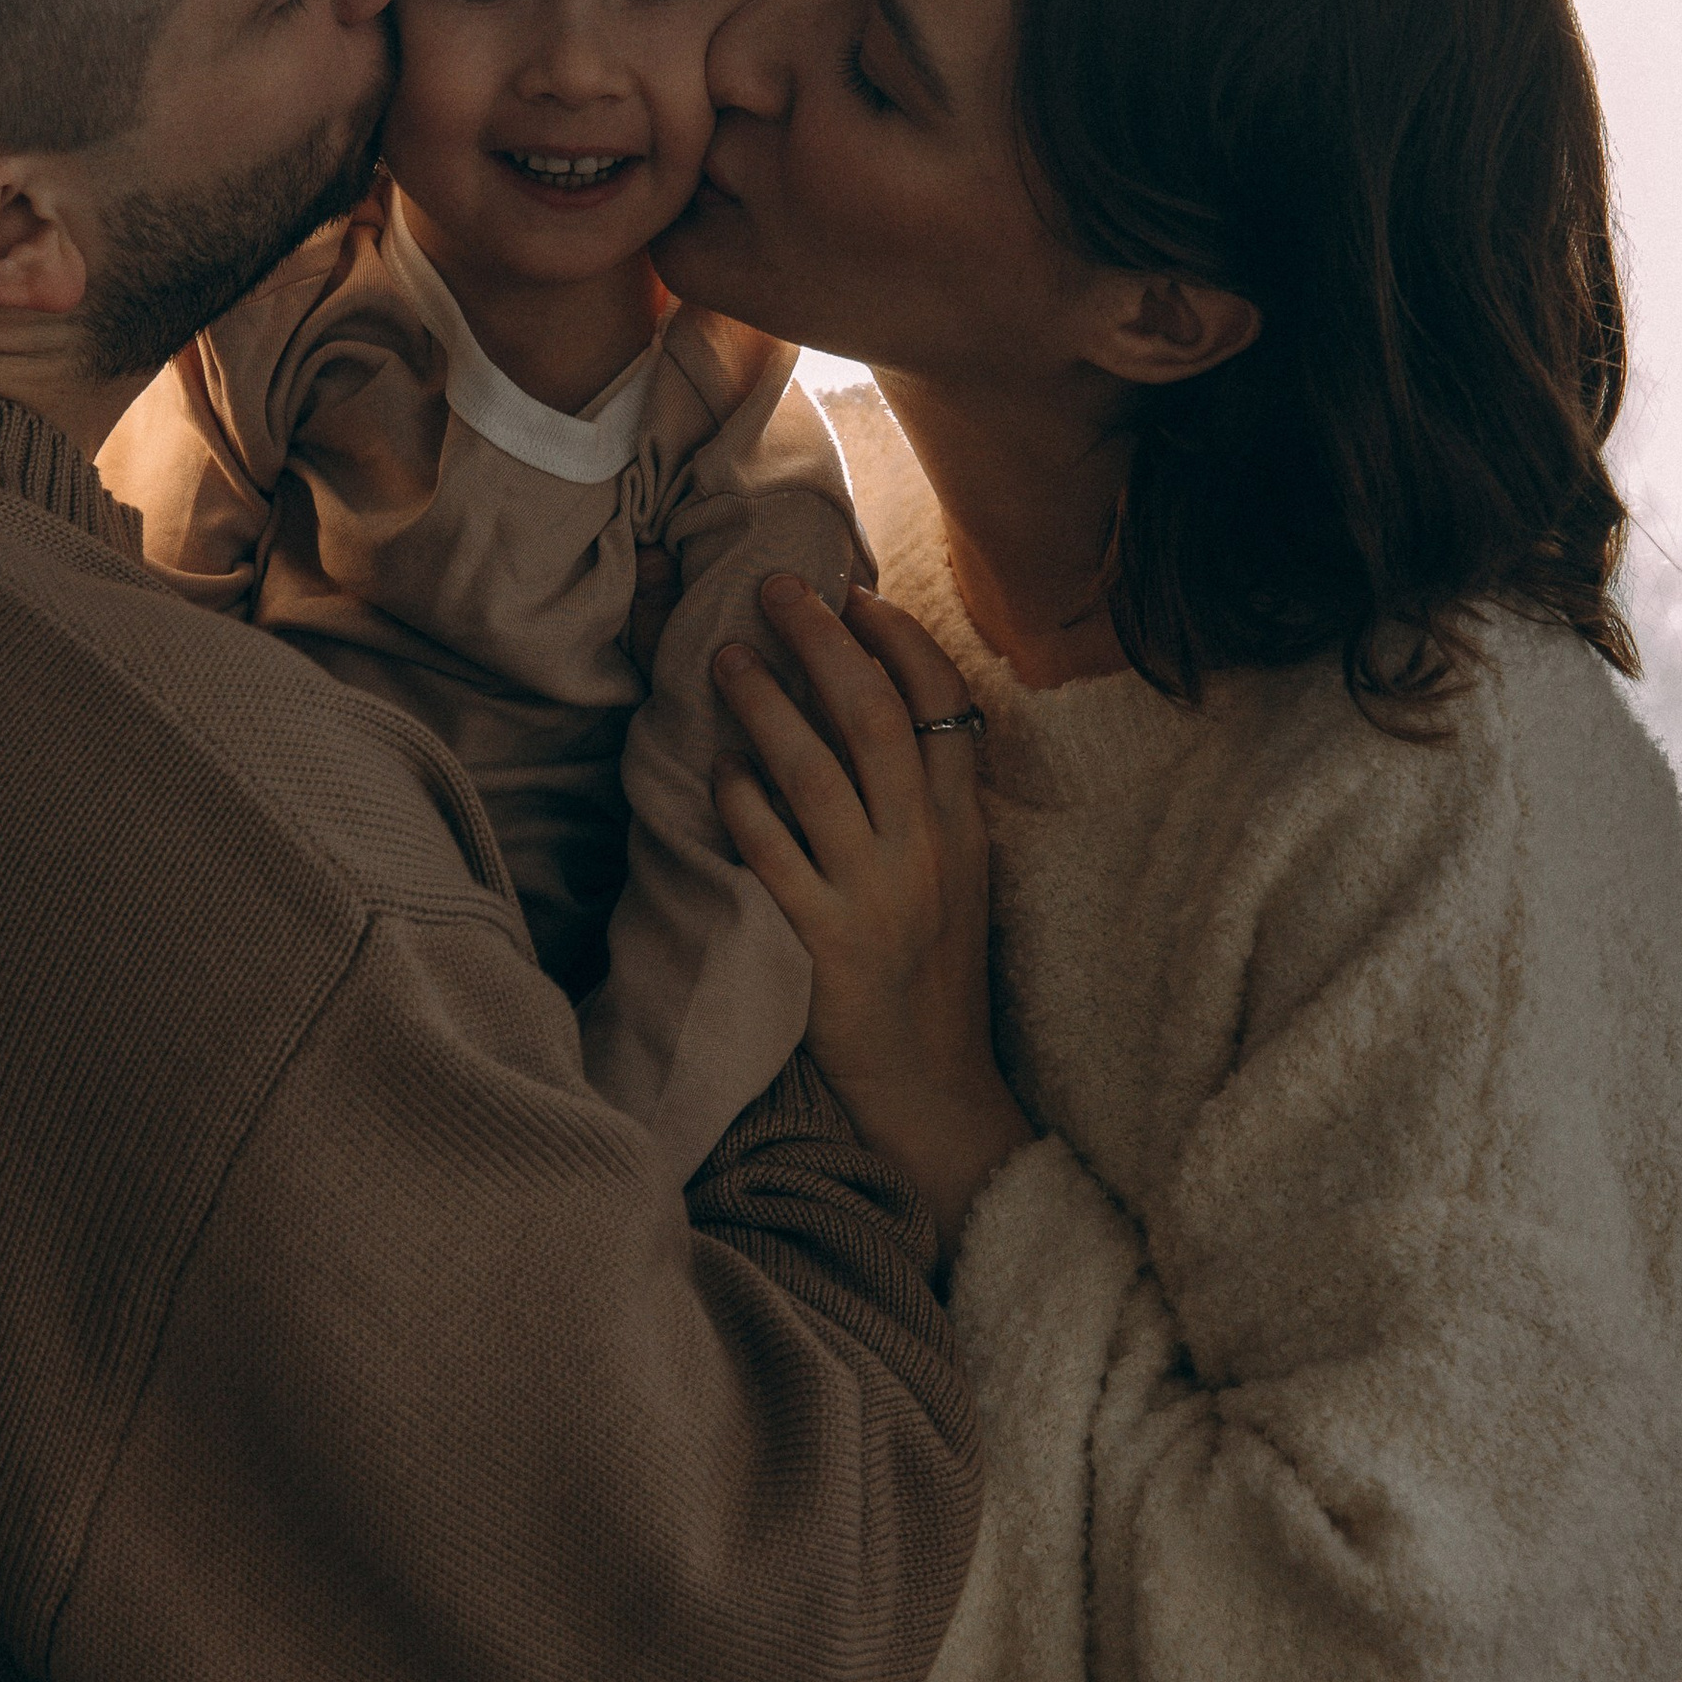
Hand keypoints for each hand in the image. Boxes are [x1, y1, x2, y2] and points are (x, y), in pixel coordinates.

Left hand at [713, 577, 1029, 1257]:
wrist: (935, 1093)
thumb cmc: (933, 980)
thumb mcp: (957, 881)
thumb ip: (928, 804)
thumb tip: (871, 711)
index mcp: (965, 829)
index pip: (944, 706)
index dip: (900, 640)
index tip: (856, 593)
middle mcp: (926, 852)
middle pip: (875, 717)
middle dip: (825, 640)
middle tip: (778, 588)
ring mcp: (877, 897)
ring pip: (818, 772)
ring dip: (767, 704)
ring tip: (726, 658)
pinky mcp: (826, 945)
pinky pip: (776, 856)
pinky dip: (745, 805)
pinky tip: (717, 771)